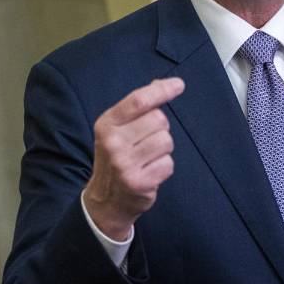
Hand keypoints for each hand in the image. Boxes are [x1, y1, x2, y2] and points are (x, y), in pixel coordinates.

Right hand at [83, 78, 184, 240]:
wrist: (105, 200)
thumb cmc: (117, 157)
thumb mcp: (118, 129)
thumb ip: (138, 107)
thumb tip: (164, 83)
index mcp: (106, 124)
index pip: (139, 101)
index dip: (162, 90)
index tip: (178, 85)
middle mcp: (112, 142)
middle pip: (159, 120)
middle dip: (160, 129)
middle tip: (146, 142)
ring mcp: (124, 164)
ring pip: (166, 141)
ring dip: (163, 149)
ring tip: (148, 158)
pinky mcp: (139, 182)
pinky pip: (168, 164)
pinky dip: (163, 167)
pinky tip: (149, 172)